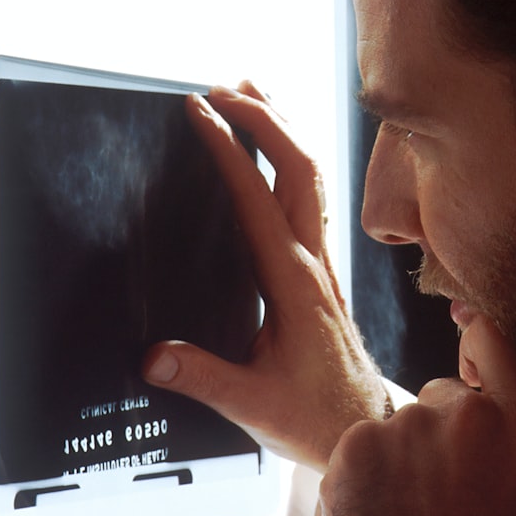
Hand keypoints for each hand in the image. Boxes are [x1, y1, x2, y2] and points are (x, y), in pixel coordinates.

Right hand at [142, 82, 387, 471]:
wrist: (364, 426)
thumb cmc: (315, 416)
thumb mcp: (253, 405)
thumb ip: (202, 378)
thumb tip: (151, 356)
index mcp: (293, 283)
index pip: (257, 198)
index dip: (228, 149)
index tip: (199, 112)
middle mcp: (313, 262)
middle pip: (299, 167)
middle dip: (263, 118)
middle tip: (221, 88)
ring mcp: (322, 262)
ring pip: (311, 176)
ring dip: (283, 129)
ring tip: (252, 92)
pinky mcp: (320, 270)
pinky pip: (310, 198)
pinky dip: (290, 159)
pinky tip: (274, 154)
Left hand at [318, 316, 515, 515]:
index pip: (492, 340)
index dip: (480, 352)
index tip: (474, 377)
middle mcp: (461, 413)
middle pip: (444, 395)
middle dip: (449, 430)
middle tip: (456, 491)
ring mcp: (403, 428)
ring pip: (403, 424)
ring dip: (409, 455)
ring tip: (423, 510)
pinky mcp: (354, 448)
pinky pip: (363, 443)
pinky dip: (369, 471)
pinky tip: (389, 511)